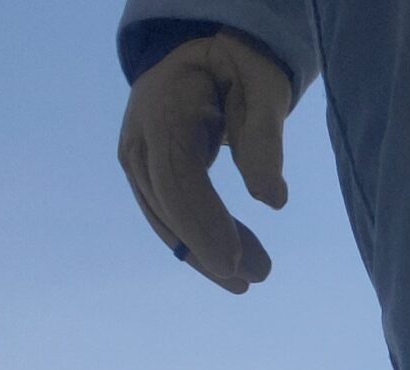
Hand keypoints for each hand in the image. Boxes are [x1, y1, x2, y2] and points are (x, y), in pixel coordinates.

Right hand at [118, 32, 292, 292]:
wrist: (197, 51)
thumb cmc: (237, 64)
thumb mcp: (262, 83)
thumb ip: (265, 136)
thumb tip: (272, 201)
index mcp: (164, 108)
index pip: (177, 178)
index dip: (203, 223)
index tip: (235, 260)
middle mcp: (140, 138)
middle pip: (166, 204)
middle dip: (207, 247)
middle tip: (255, 277)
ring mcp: (137, 159)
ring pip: (165, 218)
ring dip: (204, 253)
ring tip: (251, 278)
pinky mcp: (146, 176)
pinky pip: (168, 216)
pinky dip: (198, 242)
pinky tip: (232, 262)